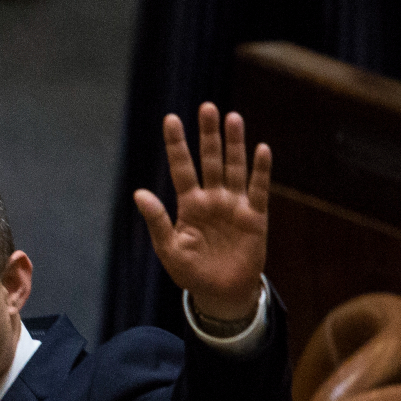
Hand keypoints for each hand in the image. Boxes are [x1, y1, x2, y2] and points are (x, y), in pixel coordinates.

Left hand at [134, 103, 269, 321]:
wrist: (220, 293)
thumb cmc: (191, 272)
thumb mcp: (169, 248)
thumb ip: (157, 220)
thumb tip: (139, 193)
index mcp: (189, 204)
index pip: (181, 168)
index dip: (177, 144)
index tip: (171, 119)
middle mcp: (212, 198)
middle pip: (210, 160)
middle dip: (208, 135)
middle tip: (206, 107)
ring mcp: (234, 205)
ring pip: (234, 168)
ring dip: (234, 144)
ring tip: (232, 118)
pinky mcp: (255, 217)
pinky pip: (258, 190)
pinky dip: (260, 171)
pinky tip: (261, 149)